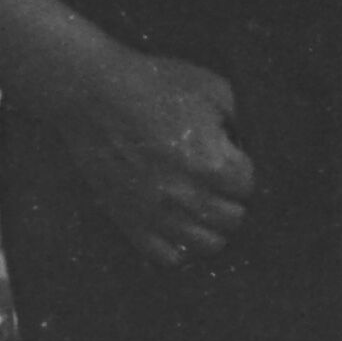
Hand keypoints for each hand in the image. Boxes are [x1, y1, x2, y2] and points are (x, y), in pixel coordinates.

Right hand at [25, 25, 256, 266]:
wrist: (89, 91)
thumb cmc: (153, 84)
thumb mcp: (214, 89)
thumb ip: (241, 121)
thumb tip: (252, 146)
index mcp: (212, 163)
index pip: (249, 188)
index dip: (243, 172)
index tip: (231, 160)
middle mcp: (186, 194)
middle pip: (233, 220)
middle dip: (232, 200)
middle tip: (219, 184)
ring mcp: (155, 211)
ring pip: (207, 245)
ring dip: (212, 227)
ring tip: (202, 207)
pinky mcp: (127, 219)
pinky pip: (166, 256)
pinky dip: (179, 245)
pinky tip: (177, 223)